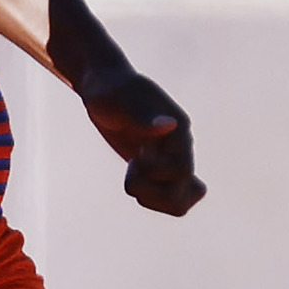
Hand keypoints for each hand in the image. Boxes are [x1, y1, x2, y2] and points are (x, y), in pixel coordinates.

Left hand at [73, 61, 203, 215]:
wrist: (104, 86)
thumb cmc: (109, 89)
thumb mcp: (119, 99)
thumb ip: (142, 114)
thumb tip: (170, 125)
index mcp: (177, 130)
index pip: (182, 169)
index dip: (155, 172)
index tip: (135, 156)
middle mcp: (180, 146)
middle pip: (184, 190)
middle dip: (152, 191)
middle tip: (130, 170)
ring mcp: (170, 159)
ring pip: (181, 200)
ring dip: (154, 201)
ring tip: (132, 183)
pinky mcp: (158, 169)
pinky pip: (172, 198)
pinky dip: (155, 202)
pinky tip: (135, 185)